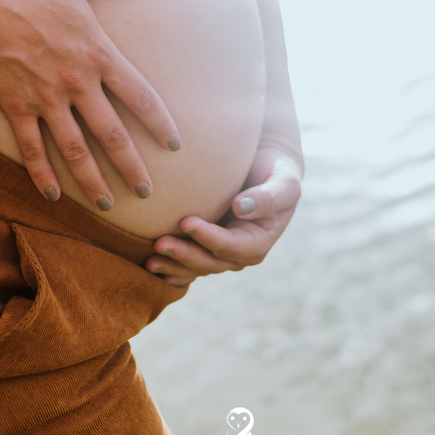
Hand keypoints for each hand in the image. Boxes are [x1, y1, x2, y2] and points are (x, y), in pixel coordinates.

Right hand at [0, 0, 181, 209]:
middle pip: (112, 135)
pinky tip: (53, 194)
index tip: (174, 145)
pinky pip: (31, 148)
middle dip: (132, 168)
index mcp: (97, 54)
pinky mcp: (14, 106)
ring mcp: (44, 99)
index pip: (139, 96)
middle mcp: (75, 83)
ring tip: (106, 204)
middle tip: (146, 192)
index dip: (160, 123)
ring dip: (92, 181)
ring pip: (75, 150)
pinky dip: (42, 174)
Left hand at [142, 142, 302, 285]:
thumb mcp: (284, 181)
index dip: (210, 238)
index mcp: (259, 240)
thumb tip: (239, 208)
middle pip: (211, 262)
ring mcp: (222, 252)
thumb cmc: (276, 170)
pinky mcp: (206, 245)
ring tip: (149, 260)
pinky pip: (189, 264)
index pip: (233, 245)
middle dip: (185, 255)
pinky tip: (150, 268)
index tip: (186, 222)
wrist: (263, 165)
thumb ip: (269, 196)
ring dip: (174, 265)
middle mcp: (240, 252)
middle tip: (159, 242)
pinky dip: (172, 269)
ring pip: (197, 267)